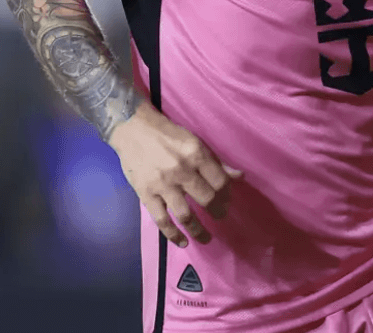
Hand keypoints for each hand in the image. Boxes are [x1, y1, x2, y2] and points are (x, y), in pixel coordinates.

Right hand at [107, 100, 241, 247]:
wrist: (133, 129)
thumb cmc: (167, 134)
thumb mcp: (195, 141)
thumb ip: (216, 161)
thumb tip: (239, 177)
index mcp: (196, 154)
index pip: (220, 181)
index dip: (227, 194)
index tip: (227, 201)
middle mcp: (182, 170)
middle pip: (207, 199)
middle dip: (217, 212)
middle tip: (220, 216)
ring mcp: (163, 185)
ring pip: (186, 215)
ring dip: (199, 231)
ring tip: (206, 238)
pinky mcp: (146, 194)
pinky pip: (162, 220)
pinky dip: (173, 235)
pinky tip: (182, 242)